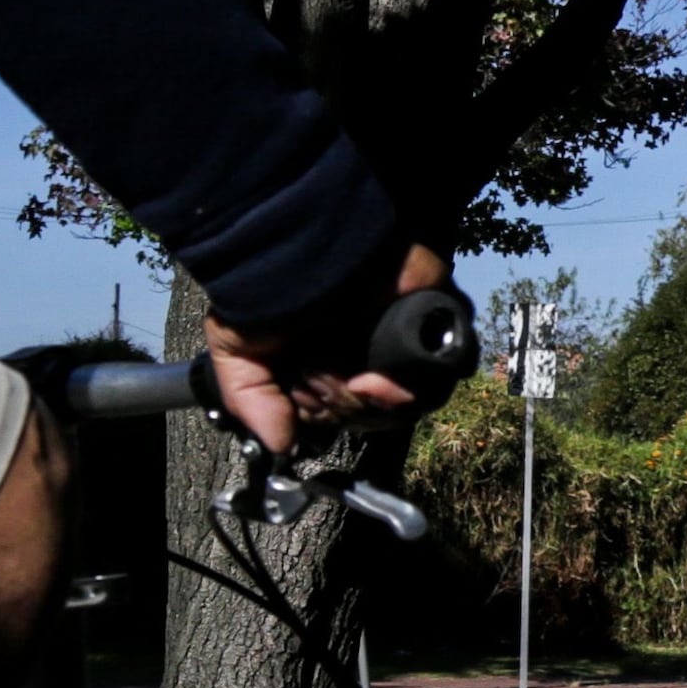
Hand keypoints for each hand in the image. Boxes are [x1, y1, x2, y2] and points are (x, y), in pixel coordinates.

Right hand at [205, 245, 455, 456]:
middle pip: (383, 413)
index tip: (309, 405)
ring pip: (416, 399)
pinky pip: (449, 365)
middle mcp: (369, 349)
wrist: (299, 240)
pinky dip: (416, 382)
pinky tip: (378, 377)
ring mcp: (405, 334)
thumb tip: (278, 447)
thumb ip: (253, 401)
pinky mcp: (435, 316)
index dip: (331, 418)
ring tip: (351, 380)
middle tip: (323, 383)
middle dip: (349, 411)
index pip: (348, 413)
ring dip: (377, 404)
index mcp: (331, 357)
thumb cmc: (266, 285)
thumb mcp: (237, 349)